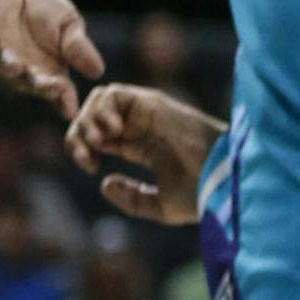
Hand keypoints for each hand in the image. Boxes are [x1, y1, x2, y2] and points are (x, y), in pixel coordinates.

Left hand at [0, 0, 102, 119]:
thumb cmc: (47, 12)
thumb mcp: (69, 26)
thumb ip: (79, 48)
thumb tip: (98, 71)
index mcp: (48, 72)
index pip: (58, 92)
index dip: (64, 101)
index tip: (71, 110)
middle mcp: (23, 70)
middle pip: (32, 84)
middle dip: (41, 86)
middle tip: (54, 88)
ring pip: (3, 68)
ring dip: (9, 68)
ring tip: (17, 67)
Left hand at [65, 82, 217, 221]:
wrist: (220, 181)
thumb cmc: (199, 193)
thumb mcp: (159, 206)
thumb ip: (132, 198)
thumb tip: (105, 184)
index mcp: (144, 146)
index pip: (100, 136)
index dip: (84, 148)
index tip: (89, 167)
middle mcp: (143, 126)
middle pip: (94, 115)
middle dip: (79, 133)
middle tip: (84, 156)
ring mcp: (147, 113)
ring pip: (99, 99)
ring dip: (88, 119)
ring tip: (97, 143)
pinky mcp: (152, 103)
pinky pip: (113, 93)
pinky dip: (101, 110)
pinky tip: (110, 133)